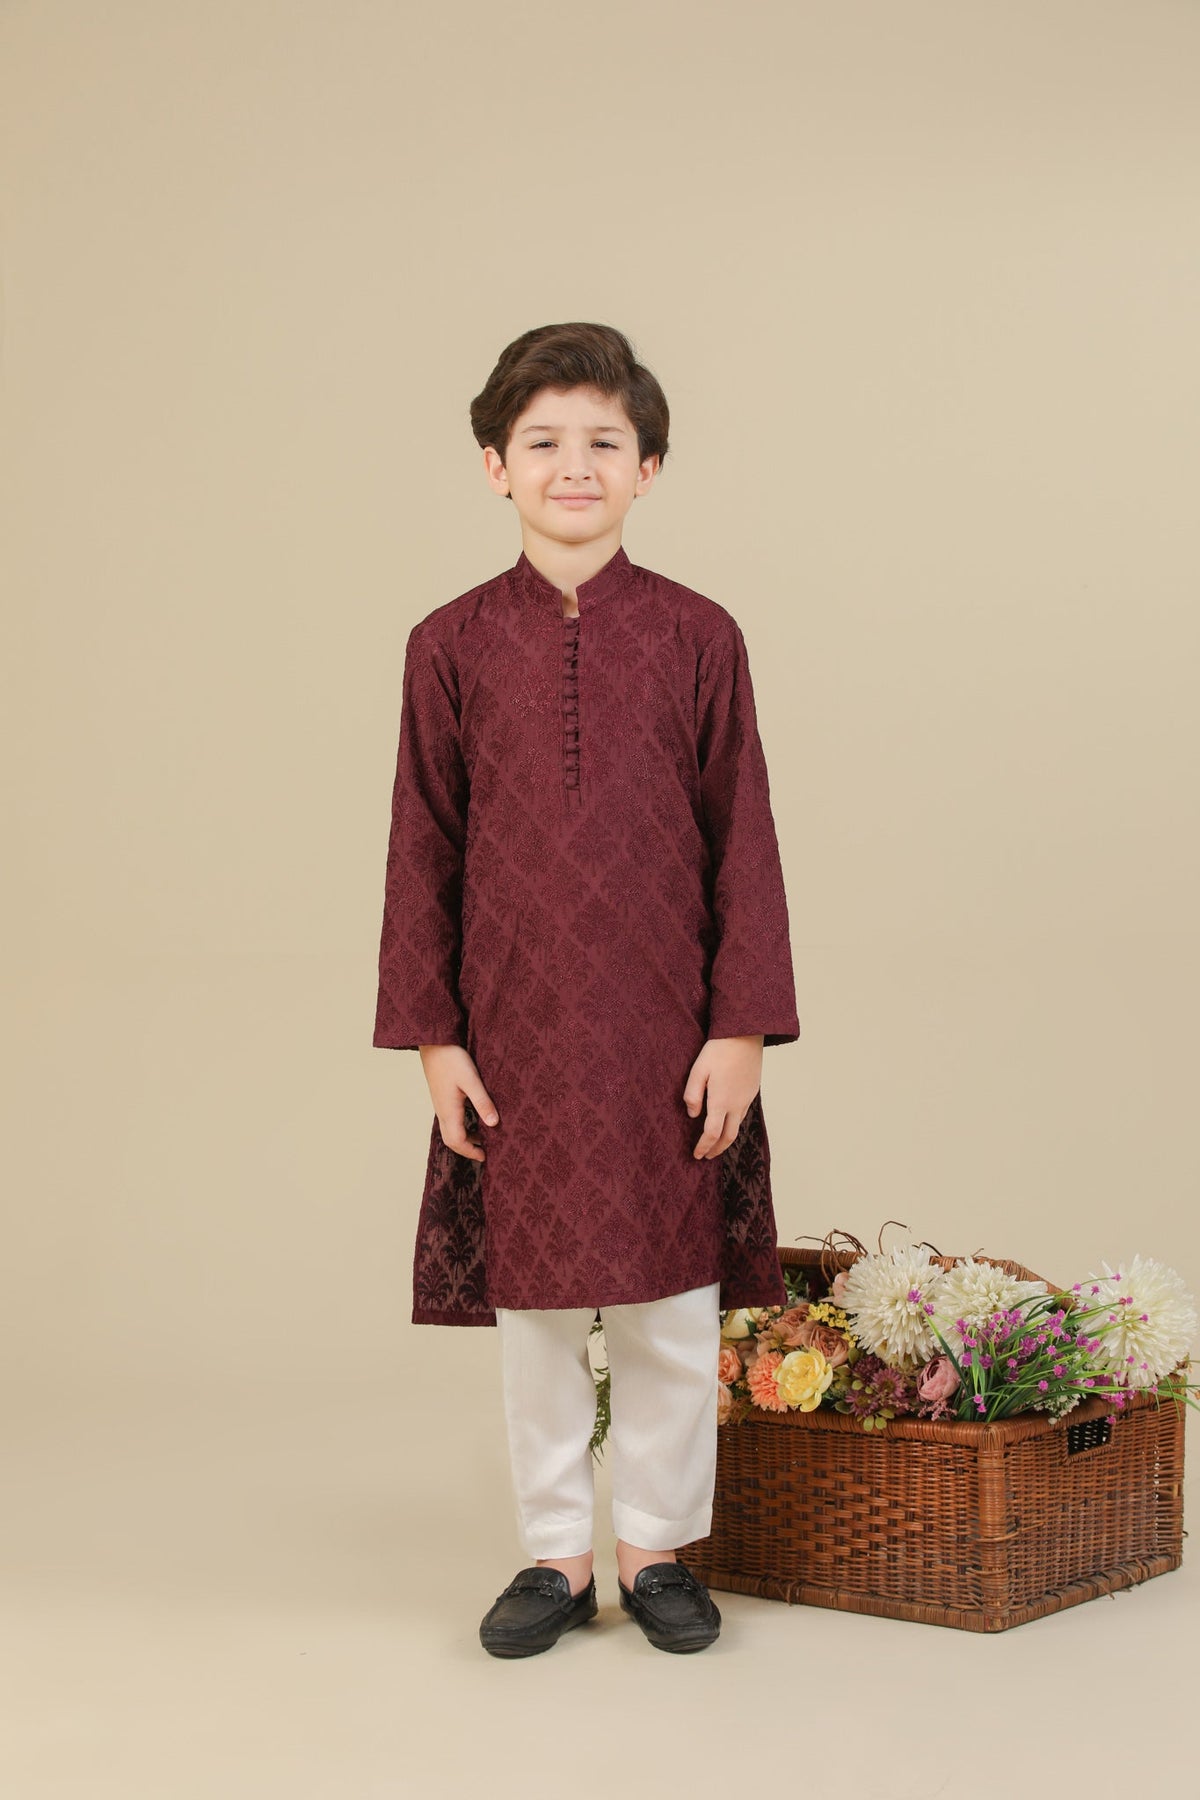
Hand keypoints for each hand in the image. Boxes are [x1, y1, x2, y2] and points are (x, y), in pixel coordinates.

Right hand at [418, 1044, 499, 1162]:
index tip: (485, 1157)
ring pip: (449, 1130)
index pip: (457, 1141)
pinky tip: (473, 1118)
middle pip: (451, 1140)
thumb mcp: (471, 1080)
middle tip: (483, 1152)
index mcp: (449, 1111)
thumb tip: (493, 1124)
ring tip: (481, 1138)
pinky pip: (449, 1120)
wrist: (433, 1042)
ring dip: (463, 1138)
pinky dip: (460, 1127)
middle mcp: (442, 1111)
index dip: (471, 1152)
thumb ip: (482, 1102)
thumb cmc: (452, 1059)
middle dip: (466, 1149)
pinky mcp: (441, 1097)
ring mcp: (440, 1104)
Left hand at [683, 1035, 763, 1157]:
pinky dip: (734, 1124)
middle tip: (707, 1156)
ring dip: (726, 1138)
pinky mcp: (753, 1091)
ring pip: (737, 1126)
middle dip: (717, 1149)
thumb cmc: (718, 1050)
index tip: (696, 1155)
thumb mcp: (698, 1070)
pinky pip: (743, 1114)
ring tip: (716, 1143)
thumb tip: (692, 1115)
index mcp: (721, 1102)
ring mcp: (747, 1098)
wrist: (745, 1034)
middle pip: (728, 1137)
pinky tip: (727, 1120)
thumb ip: (693, 1095)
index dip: (703, 1147)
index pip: (712, 1134)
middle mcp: (737, 1104)